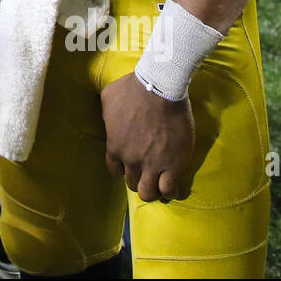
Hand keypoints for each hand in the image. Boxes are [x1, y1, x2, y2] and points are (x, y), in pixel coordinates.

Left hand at [100, 72, 195, 201]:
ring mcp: (151, 164)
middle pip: (132, 184)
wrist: (159, 87)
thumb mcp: (109, 98)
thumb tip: (109, 117)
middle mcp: (131, 160)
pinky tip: (172, 187)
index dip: (123, 168)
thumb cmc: (133, 89)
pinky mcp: (173, 165)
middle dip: (139, 180)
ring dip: (153, 190)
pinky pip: (169, 189)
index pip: (115, 170)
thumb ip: (107, 114)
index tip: (131, 163)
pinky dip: (170, 191)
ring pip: (149, 192)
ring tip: (161, 184)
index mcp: (114, 147)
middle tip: (148, 173)